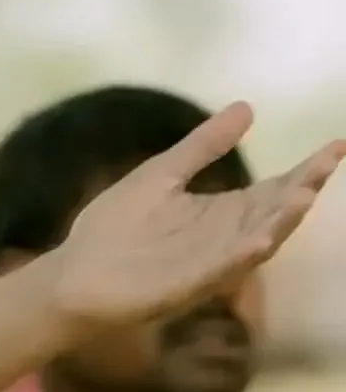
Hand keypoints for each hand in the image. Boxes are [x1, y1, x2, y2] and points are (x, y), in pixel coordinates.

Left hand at [51, 101, 345, 333]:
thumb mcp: (161, 175)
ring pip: (255, 242)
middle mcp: (224, 238)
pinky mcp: (184, 285)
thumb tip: (247, 107)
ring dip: (279, 222)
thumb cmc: (115, 227)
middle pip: (272, 213)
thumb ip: (203, 146)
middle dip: (300, 191)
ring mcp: (207, 263)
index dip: (305, 170)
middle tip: (325, 165)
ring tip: (303, 196)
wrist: (73, 274)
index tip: (337, 145)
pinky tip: (261, 239)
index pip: (273, 189)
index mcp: (221, 212)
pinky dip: (241, 256)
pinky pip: (220, 271)